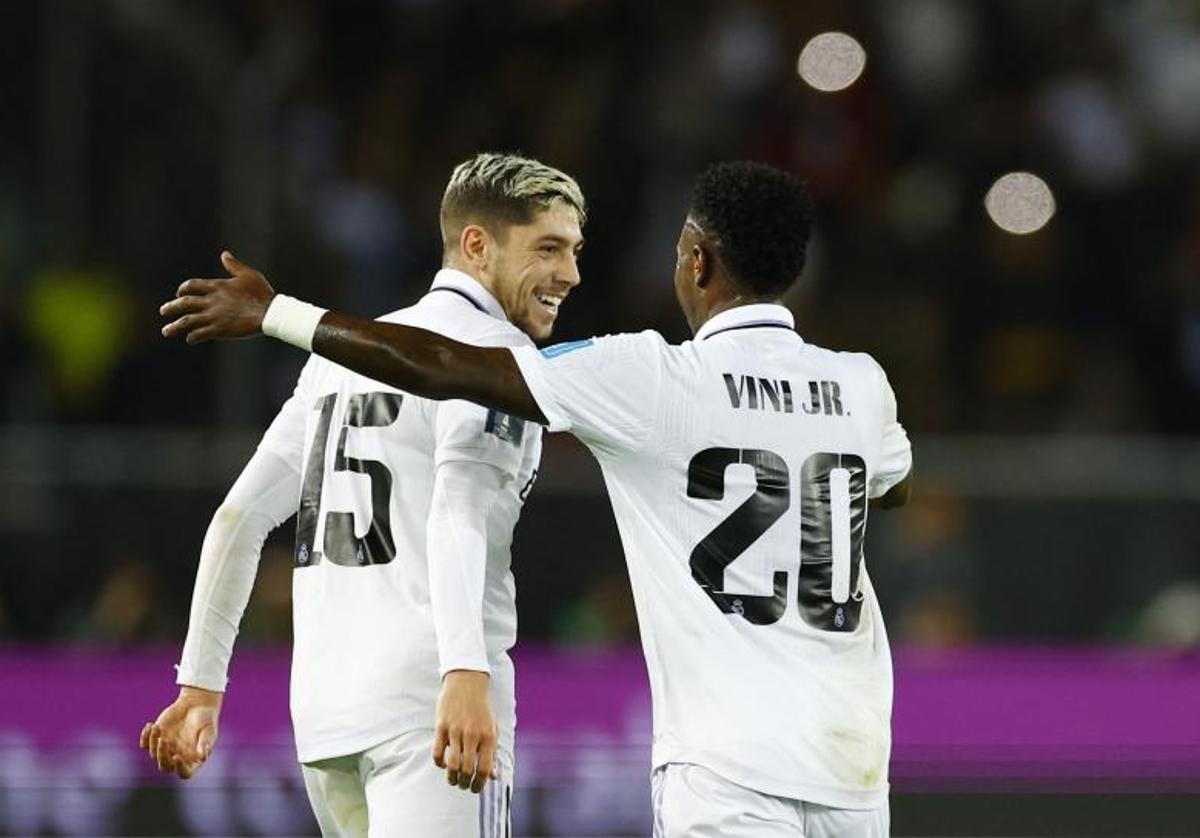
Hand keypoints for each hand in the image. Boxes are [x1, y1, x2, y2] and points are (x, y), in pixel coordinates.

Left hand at [139, 685, 222, 779]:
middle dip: (162, 755)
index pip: (185, 773)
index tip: (177, 757)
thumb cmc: (206, 719)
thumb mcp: (208, 730)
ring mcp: (165, 750)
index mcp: (192, 759)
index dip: (180, 768)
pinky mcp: (156, 739)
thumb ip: (205, 743)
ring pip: (153, 754)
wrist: (195, 704)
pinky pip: (145, 744)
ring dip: (153, 742)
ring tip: (157, 727)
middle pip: (165, 767)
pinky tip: (150, 725)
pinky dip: (145, 737)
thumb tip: (203, 757)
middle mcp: (177, 758)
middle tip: (163, 740)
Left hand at [160, 251, 274, 343]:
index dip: (183, 289)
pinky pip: (199, 334)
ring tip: (165, 331)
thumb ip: (234, 265)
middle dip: (171, 307)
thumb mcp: (248, 275)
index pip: (192, 285)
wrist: (269, 313)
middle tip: (163, 311)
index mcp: (217, 286)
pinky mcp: (219, 330)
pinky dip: (192, 337)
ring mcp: (214, 316)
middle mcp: (212, 301)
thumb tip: (224, 254)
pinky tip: (189, 339)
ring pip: (187, 321)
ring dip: (174, 326)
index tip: (179, 294)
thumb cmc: (262, 293)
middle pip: (184, 303)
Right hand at [432, 670, 497, 793]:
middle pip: (467, 770)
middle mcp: (473, 735)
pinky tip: (443, 764)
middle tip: (463, 785)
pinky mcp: (441, 726)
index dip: (479, 785)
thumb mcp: (493, 728)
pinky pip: (437, 753)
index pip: (484, 770)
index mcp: (489, 736)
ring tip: (453, 780)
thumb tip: (493, 777)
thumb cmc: (482, 708)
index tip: (475, 789)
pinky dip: (439, 763)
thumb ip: (493, 753)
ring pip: (451, 765)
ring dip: (451, 778)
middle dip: (464, 784)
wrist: (468, 681)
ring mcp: (456, 730)